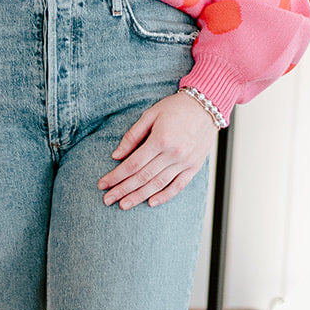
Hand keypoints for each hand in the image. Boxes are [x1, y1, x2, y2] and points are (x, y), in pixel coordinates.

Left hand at [98, 92, 217, 208]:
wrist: (207, 105)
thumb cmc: (176, 107)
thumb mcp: (150, 114)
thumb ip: (132, 136)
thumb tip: (116, 155)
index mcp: (160, 139)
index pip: (132, 164)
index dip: (116, 176)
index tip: (103, 184)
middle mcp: (173, 153)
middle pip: (142, 177)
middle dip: (122, 190)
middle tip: (107, 200)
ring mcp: (185, 162)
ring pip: (158, 184)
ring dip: (139, 196)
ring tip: (124, 205)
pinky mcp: (194, 166)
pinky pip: (178, 186)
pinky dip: (164, 196)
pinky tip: (151, 202)